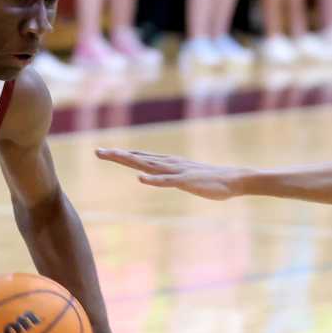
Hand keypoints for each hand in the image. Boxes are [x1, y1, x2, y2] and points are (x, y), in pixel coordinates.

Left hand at [95, 149, 244, 199]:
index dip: (120, 154)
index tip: (102, 151)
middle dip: (117, 155)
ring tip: (113, 156)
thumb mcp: (183, 175)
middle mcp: (168, 164)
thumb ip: (169, 174)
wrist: (234, 178)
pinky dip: (153, 180)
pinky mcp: (186, 181)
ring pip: (148, 165)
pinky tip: (140, 178)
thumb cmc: (209, 179)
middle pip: (137, 158)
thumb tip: (157, 174)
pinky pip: (167, 181)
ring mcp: (176, 171)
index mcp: (166, 163)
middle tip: (97, 151)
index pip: (138, 156)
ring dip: (130, 161)